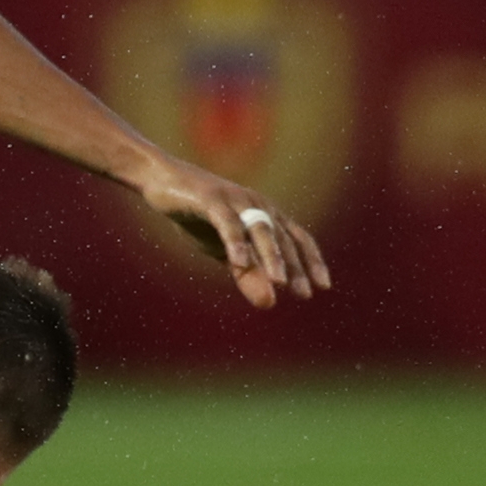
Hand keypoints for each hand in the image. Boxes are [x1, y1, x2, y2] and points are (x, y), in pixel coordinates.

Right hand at [133, 158, 330, 309]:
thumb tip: (270, 304)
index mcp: (266, 215)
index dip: (310, 261)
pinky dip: (235, 242)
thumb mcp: (225, 251)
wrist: (162, 181)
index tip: (322, 286)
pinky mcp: (210, 199)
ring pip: (260, 229)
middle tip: (303, 293)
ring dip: (271, 256)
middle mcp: (257, 205)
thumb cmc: (199, 217)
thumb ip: (249, 275)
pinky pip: (227, 223)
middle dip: (294, 266)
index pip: (296, 239)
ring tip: (279, 283)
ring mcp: (235, 200)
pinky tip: (239, 263)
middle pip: (282, 237)